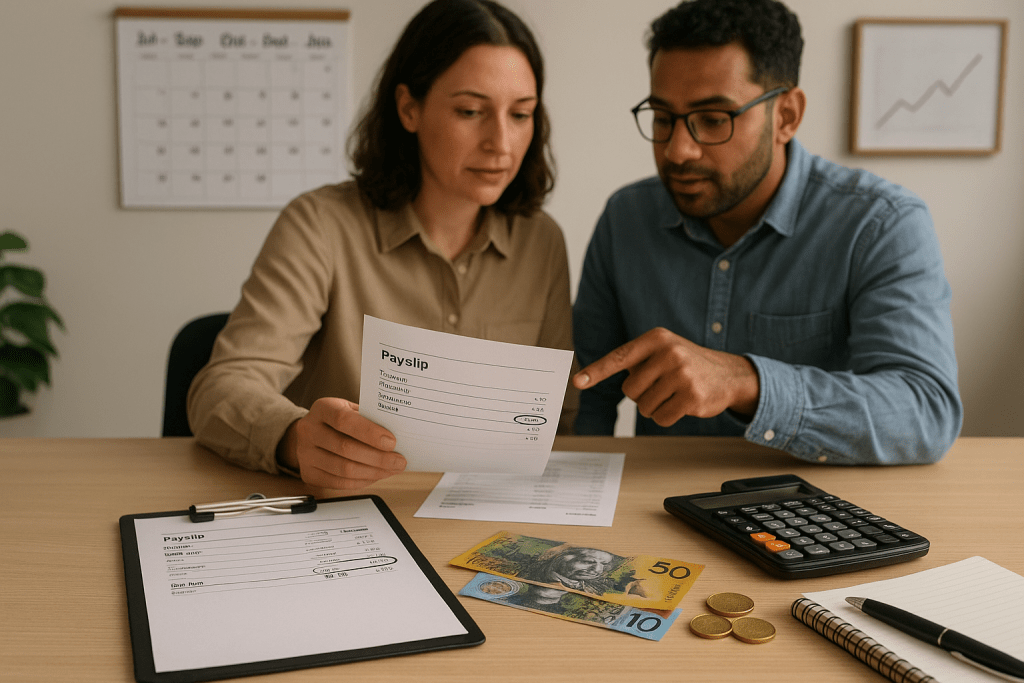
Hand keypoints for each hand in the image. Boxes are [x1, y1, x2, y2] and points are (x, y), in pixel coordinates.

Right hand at [278, 397, 405, 488]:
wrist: (310, 433)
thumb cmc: (338, 421)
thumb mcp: (351, 410)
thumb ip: (369, 418)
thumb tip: (399, 434)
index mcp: (323, 408)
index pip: (344, 420)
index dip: (369, 433)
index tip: (392, 442)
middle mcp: (309, 430)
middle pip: (345, 448)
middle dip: (378, 458)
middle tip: (399, 461)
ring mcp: (305, 454)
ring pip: (343, 469)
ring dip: (373, 472)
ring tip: (391, 470)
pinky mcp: (308, 473)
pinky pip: (339, 482)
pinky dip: (362, 481)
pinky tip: (376, 476)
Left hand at [572, 327, 758, 426]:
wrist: (728, 375)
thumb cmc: (686, 364)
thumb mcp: (663, 350)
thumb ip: (635, 360)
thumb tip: (592, 375)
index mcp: (657, 338)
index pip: (620, 357)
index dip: (597, 371)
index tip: (578, 382)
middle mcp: (669, 353)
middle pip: (629, 390)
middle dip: (641, 394)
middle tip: (661, 386)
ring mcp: (682, 375)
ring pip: (644, 407)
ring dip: (654, 407)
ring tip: (673, 394)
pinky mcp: (692, 397)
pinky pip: (661, 418)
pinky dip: (666, 417)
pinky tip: (681, 405)